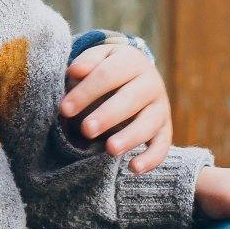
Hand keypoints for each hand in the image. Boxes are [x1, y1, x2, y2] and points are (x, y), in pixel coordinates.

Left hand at [60, 39, 173, 170]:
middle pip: (130, 99)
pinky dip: (151, 159)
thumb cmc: (107, 71)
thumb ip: (87, 63)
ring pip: (148, 124)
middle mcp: (151, 83)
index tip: (64, 109)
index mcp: (132, 61)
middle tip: (86, 130)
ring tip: (110, 149)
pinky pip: (162, 146)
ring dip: (130, 137)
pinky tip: (133, 168)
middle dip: (108, 116)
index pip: (107, 75)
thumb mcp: (98, 59)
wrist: (136, 77)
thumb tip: (75, 70)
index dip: (86, 92)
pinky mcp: (165, 129)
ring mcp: (161, 107)